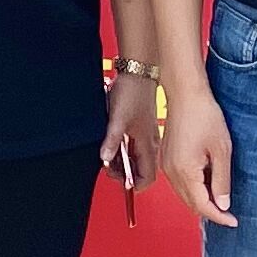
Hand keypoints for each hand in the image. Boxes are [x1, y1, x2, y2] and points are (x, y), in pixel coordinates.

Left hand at [99, 68, 161, 191]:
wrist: (137, 71)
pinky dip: (123, 150)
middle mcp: (150, 143)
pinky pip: (133, 147)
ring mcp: (146, 135)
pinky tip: (113, 144)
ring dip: (123, 162)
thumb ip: (112, 141)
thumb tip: (105, 159)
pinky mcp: (141, 126)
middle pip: (141, 170)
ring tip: (108, 157)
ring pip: (136, 158)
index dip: (134, 185)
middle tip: (109, 168)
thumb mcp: (117, 119)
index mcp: (148, 145)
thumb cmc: (132, 92)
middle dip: (125, 173)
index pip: (147, 177)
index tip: (120, 182)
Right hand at [164, 82, 237, 229]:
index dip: (219, 216)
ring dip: (201, 200)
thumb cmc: (204, 115)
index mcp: (184, 171)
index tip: (233, 221)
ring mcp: (167, 166)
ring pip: (184, 195)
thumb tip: (222, 204)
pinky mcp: (167, 158)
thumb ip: (221, 180)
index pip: (202, 205)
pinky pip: (180, 183)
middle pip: (191, 204)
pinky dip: (193, 188)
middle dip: (210, 211)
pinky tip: (207, 182)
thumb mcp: (221, 149)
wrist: (185, 94)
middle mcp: (171, 172)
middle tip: (230, 213)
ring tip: (221, 198)